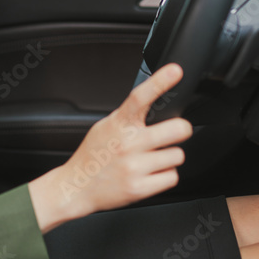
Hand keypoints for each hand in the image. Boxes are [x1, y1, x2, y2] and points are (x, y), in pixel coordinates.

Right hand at [27, 63, 192, 232]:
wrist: (76, 187)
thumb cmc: (93, 155)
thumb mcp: (105, 126)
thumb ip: (127, 116)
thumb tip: (152, 99)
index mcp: (119, 124)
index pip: (140, 97)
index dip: (160, 82)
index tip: (175, 71)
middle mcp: (127, 144)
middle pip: (177, 129)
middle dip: (181, 129)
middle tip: (176, 131)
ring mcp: (134, 167)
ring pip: (178, 155)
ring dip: (170, 157)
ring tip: (152, 159)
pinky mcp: (140, 188)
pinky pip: (172, 177)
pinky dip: (165, 176)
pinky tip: (150, 174)